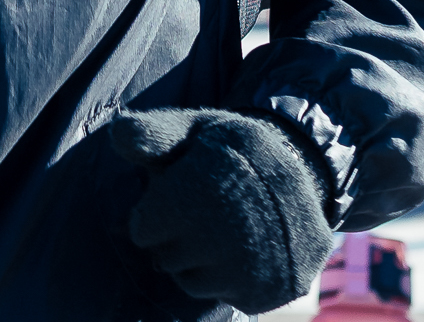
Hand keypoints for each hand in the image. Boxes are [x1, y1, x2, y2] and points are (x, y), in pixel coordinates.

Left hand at [108, 107, 332, 313]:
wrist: (305, 169)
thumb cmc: (233, 149)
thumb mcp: (193, 128)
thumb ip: (153, 134)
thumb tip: (119, 135)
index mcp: (199, 191)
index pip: (142, 230)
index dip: (154, 210)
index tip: (177, 192)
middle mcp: (225, 235)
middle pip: (165, 259)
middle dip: (174, 237)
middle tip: (201, 210)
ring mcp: (251, 268)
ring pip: (192, 282)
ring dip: (198, 261)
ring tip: (222, 228)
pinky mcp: (271, 290)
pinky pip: (226, 296)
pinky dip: (229, 278)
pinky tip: (244, 248)